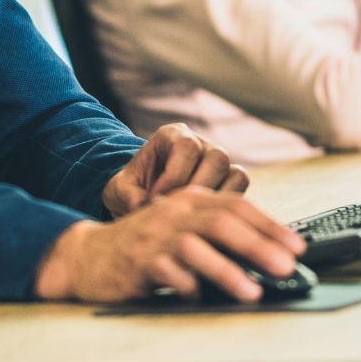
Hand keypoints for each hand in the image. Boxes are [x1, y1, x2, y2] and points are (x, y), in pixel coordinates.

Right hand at [34, 187, 306, 302]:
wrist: (89, 256)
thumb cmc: (145, 246)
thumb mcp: (182, 227)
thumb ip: (216, 232)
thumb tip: (270, 253)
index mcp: (190, 199)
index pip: (238, 205)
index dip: (271, 225)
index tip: (297, 246)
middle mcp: (174, 212)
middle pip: (223, 223)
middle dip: (260, 245)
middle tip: (286, 267)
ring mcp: (155, 237)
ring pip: (198, 248)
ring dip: (228, 271)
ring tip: (252, 292)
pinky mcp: (138, 262)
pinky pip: (169, 274)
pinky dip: (188, 288)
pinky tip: (201, 299)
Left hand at [101, 123, 247, 218]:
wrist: (142, 200)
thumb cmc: (131, 192)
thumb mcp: (119, 192)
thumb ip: (129, 196)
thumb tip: (146, 208)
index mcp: (173, 135)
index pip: (186, 147)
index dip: (174, 177)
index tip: (156, 201)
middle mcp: (202, 144)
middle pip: (217, 158)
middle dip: (197, 190)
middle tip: (177, 213)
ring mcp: (220, 163)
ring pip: (235, 175)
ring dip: (215, 201)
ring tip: (191, 220)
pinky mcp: (231, 184)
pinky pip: (241, 193)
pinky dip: (226, 210)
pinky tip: (203, 225)